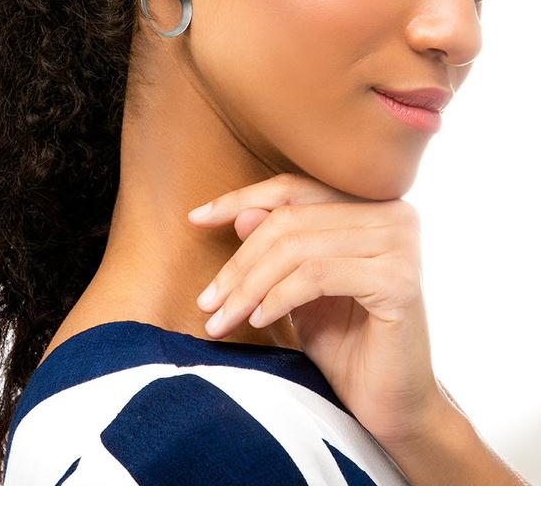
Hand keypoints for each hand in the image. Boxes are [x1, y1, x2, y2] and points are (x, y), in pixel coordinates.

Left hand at [188, 172, 441, 448]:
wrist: (394, 406)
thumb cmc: (347, 344)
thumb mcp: (298, 289)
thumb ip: (277, 247)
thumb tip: (241, 213)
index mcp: (372, 203)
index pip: (294, 188)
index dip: (241, 200)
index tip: (195, 219)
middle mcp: (394, 213)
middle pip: (290, 219)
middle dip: (239, 262)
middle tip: (206, 301)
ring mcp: (400, 243)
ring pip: (297, 247)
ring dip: (249, 286)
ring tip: (222, 319)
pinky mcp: (399, 280)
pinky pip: (315, 277)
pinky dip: (277, 298)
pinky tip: (257, 321)